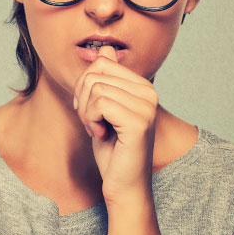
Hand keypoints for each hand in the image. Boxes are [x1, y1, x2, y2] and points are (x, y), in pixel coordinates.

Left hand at [73, 45, 158, 203]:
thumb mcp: (103, 109)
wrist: (124, 185)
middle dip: (83, 99)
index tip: (92, 111)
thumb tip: (105, 49)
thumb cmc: (113, 150)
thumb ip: (105, 80)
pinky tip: (103, 136)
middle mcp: (149, 93)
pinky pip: (99, 103)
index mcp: (143, 87)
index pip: (101, 63)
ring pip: (95, 88)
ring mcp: (146, 106)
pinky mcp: (138, 121)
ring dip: (87, 113)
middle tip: (93, 123)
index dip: (85, 87)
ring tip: (99, 130)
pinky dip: (91, 121)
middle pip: (95, 73)